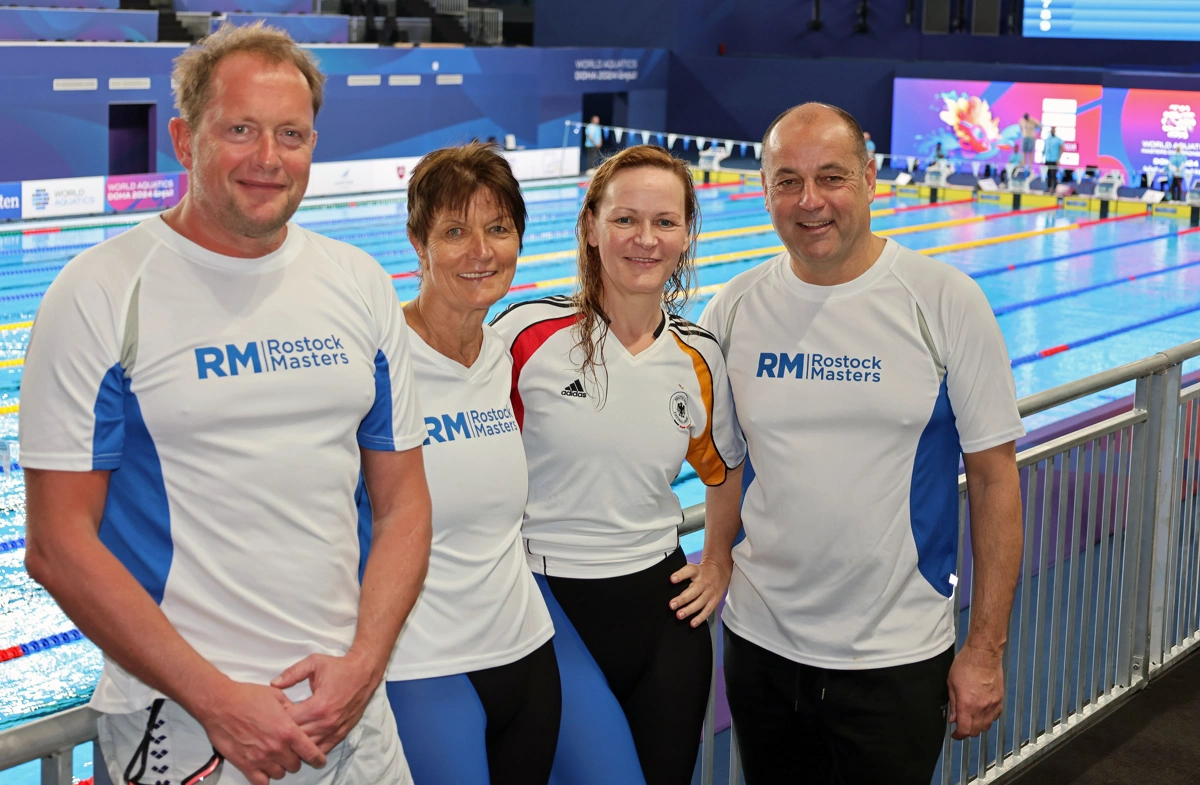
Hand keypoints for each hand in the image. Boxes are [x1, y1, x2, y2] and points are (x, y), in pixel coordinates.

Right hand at [192, 679, 325, 784]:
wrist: (220, 704)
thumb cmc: (247, 697)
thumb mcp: (277, 696)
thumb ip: (292, 709)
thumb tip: (299, 715)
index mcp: (288, 731)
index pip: (311, 753)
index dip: (318, 759)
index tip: (320, 761)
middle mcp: (276, 748)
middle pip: (296, 765)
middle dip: (296, 759)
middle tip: (291, 751)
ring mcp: (260, 759)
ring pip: (280, 774)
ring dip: (281, 767)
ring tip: (276, 757)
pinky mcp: (244, 765)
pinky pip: (261, 782)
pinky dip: (265, 777)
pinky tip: (264, 768)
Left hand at [273, 650, 378, 753]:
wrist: (365, 672)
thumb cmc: (340, 667)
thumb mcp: (314, 663)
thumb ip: (292, 673)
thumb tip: (273, 684)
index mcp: (318, 705)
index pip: (290, 721)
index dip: (277, 718)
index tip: (273, 712)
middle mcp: (327, 722)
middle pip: (297, 737)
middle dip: (284, 733)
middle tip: (276, 726)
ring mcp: (335, 730)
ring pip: (309, 747)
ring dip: (296, 743)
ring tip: (287, 736)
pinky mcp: (342, 733)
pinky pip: (323, 749)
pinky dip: (311, 749)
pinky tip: (303, 744)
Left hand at [669, 556, 731, 626]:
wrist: (720, 571)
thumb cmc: (703, 571)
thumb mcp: (694, 567)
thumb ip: (683, 572)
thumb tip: (666, 577)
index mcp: (697, 571)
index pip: (689, 571)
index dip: (681, 575)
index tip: (672, 579)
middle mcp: (704, 582)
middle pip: (694, 590)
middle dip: (683, 599)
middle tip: (672, 605)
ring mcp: (710, 592)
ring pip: (700, 602)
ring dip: (689, 610)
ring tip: (679, 615)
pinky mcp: (714, 601)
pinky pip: (707, 611)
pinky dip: (700, 618)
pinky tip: (692, 623)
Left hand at [947, 644, 1003, 739]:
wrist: (983, 654)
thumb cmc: (966, 664)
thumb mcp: (951, 683)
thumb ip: (953, 704)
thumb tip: (953, 718)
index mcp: (967, 704)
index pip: (964, 730)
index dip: (958, 735)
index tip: (955, 734)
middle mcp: (981, 707)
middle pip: (976, 731)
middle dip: (967, 731)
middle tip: (961, 725)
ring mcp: (993, 704)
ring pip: (987, 726)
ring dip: (978, 726)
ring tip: (971, 718)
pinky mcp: (1000, 699)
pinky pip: (995, 716)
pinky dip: (989, 718)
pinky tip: (982, 711)